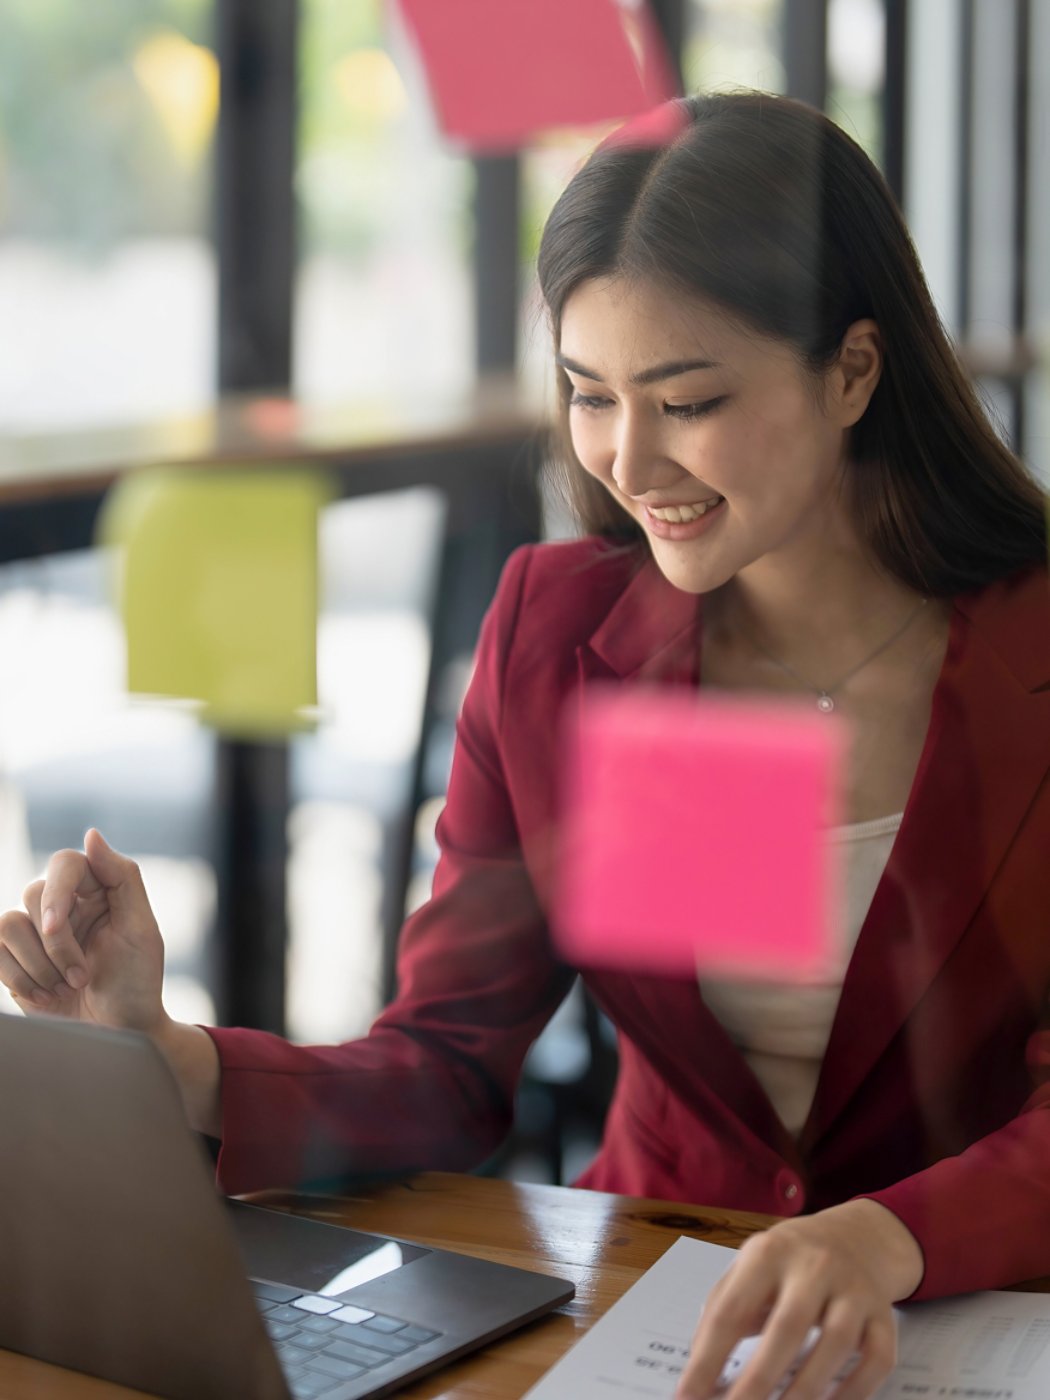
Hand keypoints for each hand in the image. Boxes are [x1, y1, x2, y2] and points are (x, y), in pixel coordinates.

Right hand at [0, 828, 165, 1035]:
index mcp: (98, 890)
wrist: (117, 1032)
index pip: (65, 863)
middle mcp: (64, 905)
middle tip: (82, 975)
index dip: (56, 891)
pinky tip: (47, 994)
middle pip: (34, 894)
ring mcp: (36, 932)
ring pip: (9, 922)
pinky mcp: (14, 959)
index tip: (55, 927)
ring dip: (39, 963)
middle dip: (56, 943)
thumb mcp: (141, 930)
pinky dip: (20, 978)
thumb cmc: (136, 981)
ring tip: (68, 986)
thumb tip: (91, 835)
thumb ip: (123, 878)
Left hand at [675, 1200, 922, 1398]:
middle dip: (757, 1382)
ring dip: (805, 1391)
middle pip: (786, 1328)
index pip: (731, 1310)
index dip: (706, 1359)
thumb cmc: (790, 1261)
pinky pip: (876, 1358)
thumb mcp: (750, 1266)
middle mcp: (814, 1266)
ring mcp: (854, 1289)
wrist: (857, 1237)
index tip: (687, 1397)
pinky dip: (855, 1391)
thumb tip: (698, 1371)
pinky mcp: (884, 1314)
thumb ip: (723, 1308)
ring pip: (835, 1344)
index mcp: (768, 1252)